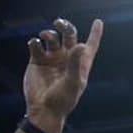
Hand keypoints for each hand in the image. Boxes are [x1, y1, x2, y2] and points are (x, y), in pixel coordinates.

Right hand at [23, 18, 103, 132]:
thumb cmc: (63, 100)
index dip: (95, 34)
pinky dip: (35, 42)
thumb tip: (81, 44)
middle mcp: (66, 59)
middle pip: (68, 36)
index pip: (90, 46)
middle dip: (65, 26)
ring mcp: (52, 59)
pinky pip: (36, 45)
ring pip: (51, 38)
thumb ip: (75, 62)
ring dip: (48, 34)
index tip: (98, 22)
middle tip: (59, 23)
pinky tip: (35, 45)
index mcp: (80, 64)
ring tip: (45, 37)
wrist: (43, 110)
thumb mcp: (72, 82)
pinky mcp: (37, 61)